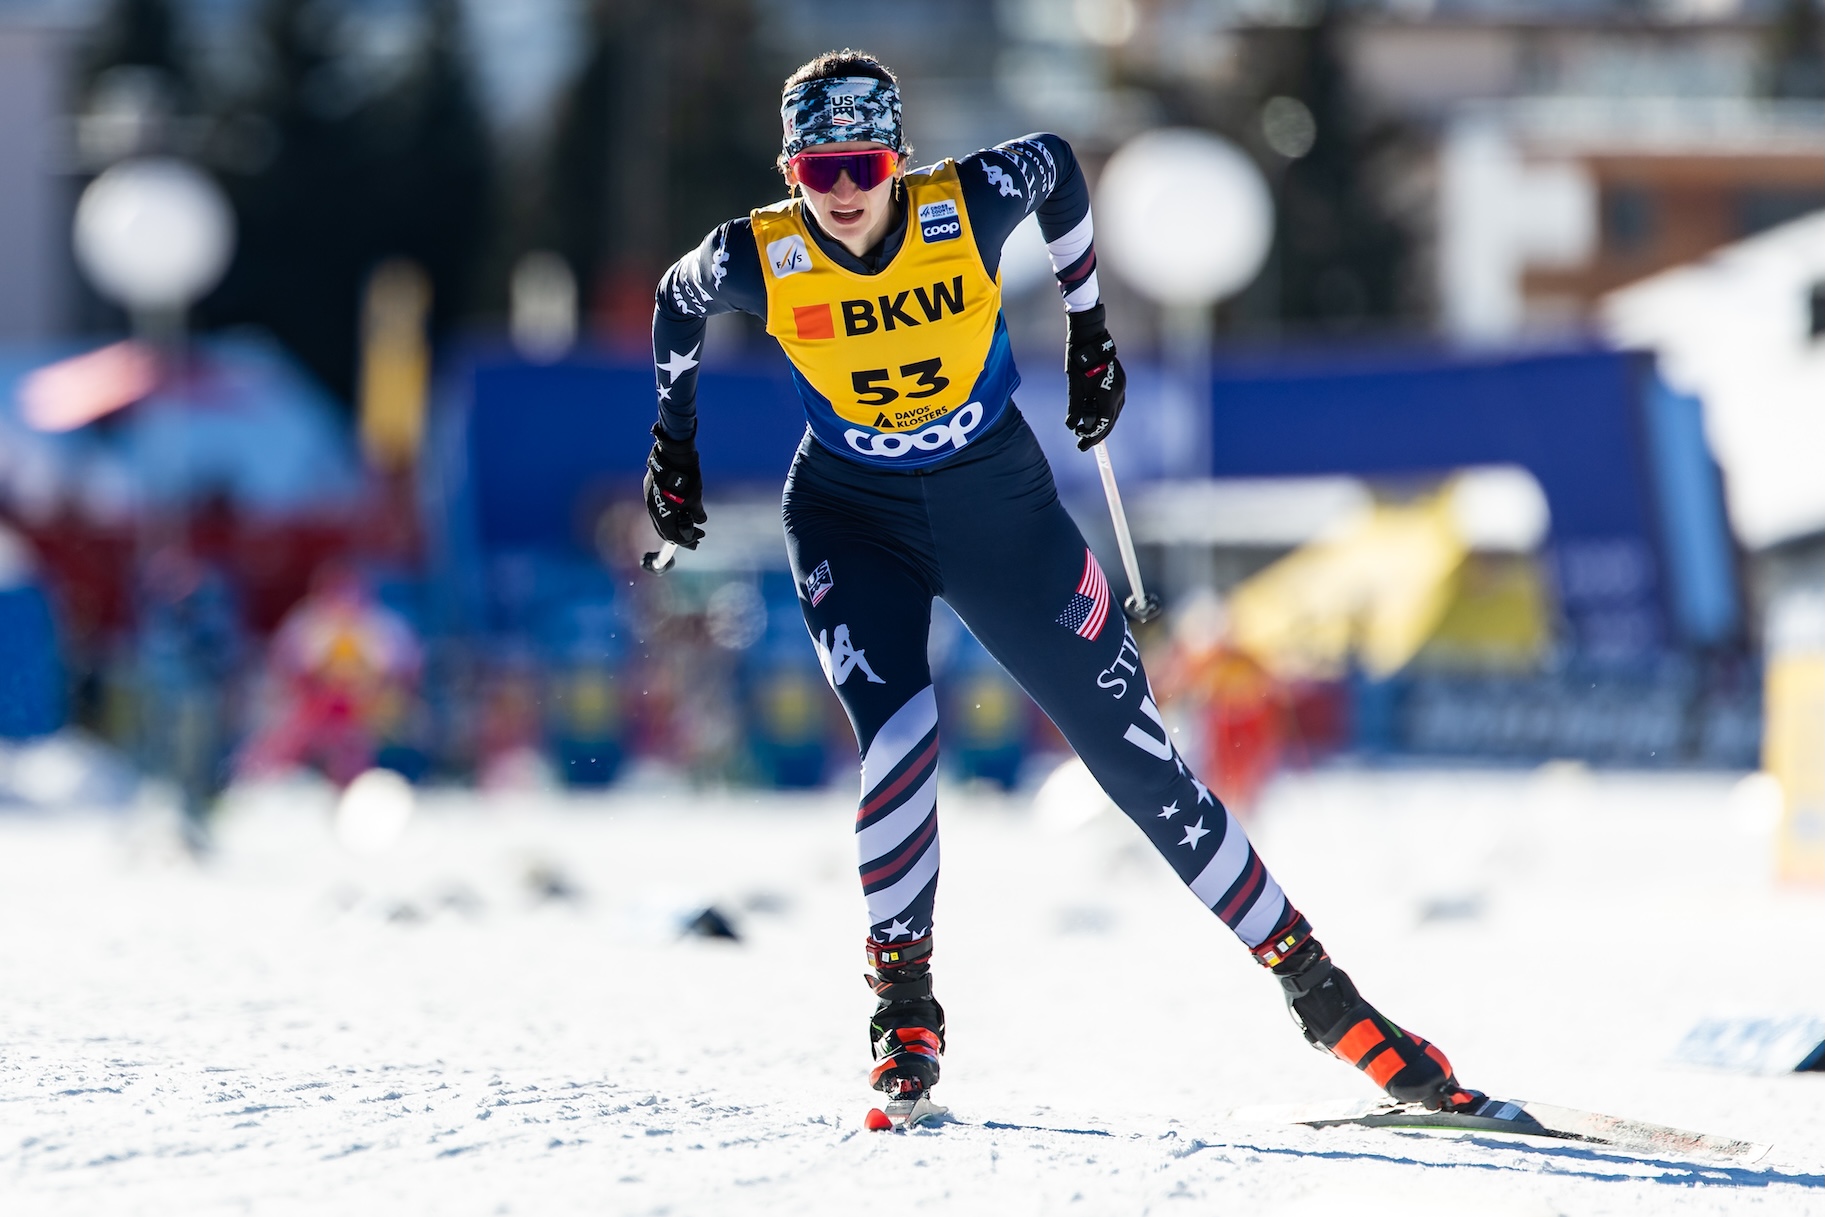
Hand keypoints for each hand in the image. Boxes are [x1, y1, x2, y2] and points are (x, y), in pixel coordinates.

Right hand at [643, 422, 706, 547]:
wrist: (673, 454)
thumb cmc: (686, 477)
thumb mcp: (695, 497)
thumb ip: (697, 513)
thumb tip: (700, 521)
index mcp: (661, 515)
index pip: (672, 536)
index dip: (686, 541)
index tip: (698, 541)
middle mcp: (652, 508)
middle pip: (665, 529)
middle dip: (681, 533)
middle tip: (696, 535)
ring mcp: (650, 497)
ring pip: (662, 516)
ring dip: (676, 521)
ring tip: (691, 520)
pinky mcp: (650, 486)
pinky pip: (660, 505)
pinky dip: (671, 510)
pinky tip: (681, 507)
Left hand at [1065, 304, 1125, 451]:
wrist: (1090, 336)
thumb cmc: (1079, 360)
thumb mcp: (1074, 386)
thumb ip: (1074, 408)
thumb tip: (1070, 425)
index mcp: (1109, 395)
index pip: (1102, 424)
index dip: (1091, 437)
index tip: (1080, 446)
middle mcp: (1119, 392)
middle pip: (1110, 420)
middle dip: (1097, 434)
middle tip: (1083, 445)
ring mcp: (1122, 385)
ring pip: (1113, 412)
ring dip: (1102, 423)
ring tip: (1087, 432)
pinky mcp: (1119, 380)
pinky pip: (1115, 403)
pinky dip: (1105, 412)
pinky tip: (1095, 415)